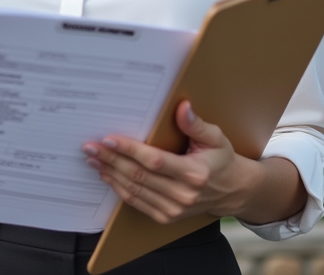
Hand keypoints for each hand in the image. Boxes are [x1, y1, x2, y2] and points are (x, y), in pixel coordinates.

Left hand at [82, 100, 258, 223]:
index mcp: (194, 173)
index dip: (129, 150)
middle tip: (91, 147)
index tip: (108, 139)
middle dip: (111, 160)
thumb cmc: (221, 159)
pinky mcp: (166, 216)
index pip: (155, 161)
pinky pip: (136, 202)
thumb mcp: (215, 137)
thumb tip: (182, 107)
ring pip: (134, 190)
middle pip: (139, 176)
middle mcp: (183, 195)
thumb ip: (196, 124)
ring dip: (110, 173)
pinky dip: (118, 187)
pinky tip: (107, 174)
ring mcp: (174, 209)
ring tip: (93, 158)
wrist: (232, 191)